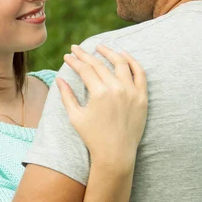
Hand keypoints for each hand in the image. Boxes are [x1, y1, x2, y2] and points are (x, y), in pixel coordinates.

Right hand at [56, 44, 146, 170]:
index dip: (74, 61)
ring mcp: (132, 92)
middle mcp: (117, 89)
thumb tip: (59, 79)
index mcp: (99, 93)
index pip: (85, 69)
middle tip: (77, 48)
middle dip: (86, 55)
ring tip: (100, 47)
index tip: (68, 56)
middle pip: (100, 64)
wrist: (116, 154)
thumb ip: (67, 96)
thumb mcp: (76, 117)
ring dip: (109, 52)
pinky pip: (140, 73)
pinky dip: (132, 61)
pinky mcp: (142, 97)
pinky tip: (123, 54)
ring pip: (121, 63)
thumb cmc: (93, 137)